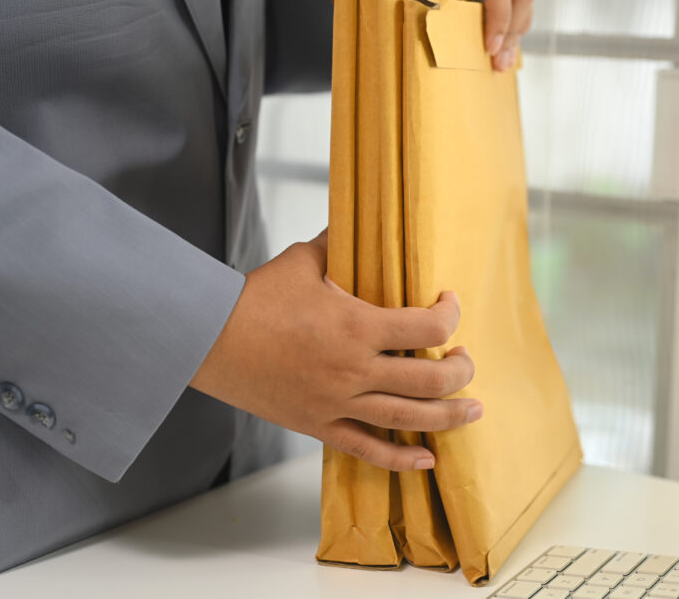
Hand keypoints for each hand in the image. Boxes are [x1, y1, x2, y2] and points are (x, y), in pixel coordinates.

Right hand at [190, 230, 481, 470]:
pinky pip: (368, 451)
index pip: (427, 328)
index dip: (450, 314)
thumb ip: (340, 243)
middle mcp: (353, 370)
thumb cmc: (254, 298)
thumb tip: (359, 218)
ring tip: (473, 410)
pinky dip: (401, 460)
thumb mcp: (304, 260)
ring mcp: (337, 404)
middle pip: (430, 381)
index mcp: (356, 326)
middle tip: (466, 360)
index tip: (448, 304)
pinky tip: (427, 460)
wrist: (205, 339)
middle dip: (460, 370)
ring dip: (449, 417)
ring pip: (409, 420)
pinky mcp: (319, 426)